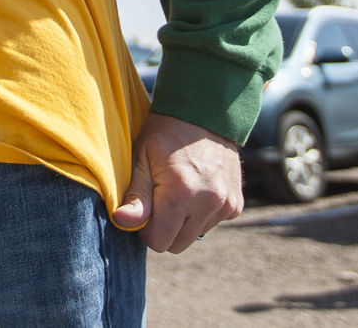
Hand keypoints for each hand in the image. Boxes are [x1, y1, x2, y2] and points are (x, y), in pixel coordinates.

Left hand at [111, 113, 242, 252]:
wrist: (205, 113)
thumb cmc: (166, 134)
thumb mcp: (142, 158)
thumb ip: (135, 196)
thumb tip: (121, 222)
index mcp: (181, 194)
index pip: (158, 242)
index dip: (146, 228)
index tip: (145, 206)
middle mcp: (208, 204)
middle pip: (177, 245)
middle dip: (165, 228)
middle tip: (160, 198)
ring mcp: (226, 205)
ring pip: (195, 236)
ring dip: (184, 221)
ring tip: (180, 189)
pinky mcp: (236, 205)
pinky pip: (212, 224)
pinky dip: (202, 214)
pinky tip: (197, 188)